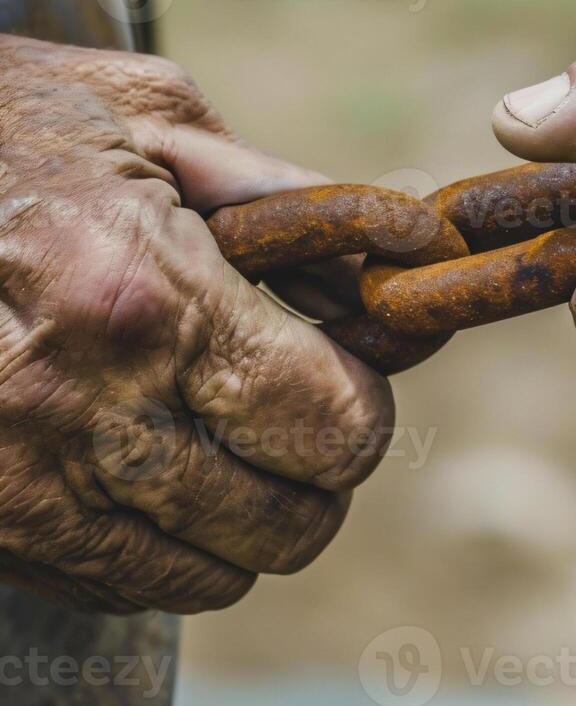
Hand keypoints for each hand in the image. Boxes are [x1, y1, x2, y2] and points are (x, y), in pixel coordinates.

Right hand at [0, 35, 393, 612]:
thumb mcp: (151, 118)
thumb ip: (292, 199)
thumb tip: (407, 258)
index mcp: (150, 296)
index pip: (335, 426)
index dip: (361, 407)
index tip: (344, 375)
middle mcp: (86, 408)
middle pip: (290, 522)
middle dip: (315, 473)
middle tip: (292, 417)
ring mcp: (19, 484)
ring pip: (213, 574)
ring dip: (244, 520)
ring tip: (221, 442)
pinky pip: (121, 587)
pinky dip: (163, 550)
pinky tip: (142, 471)